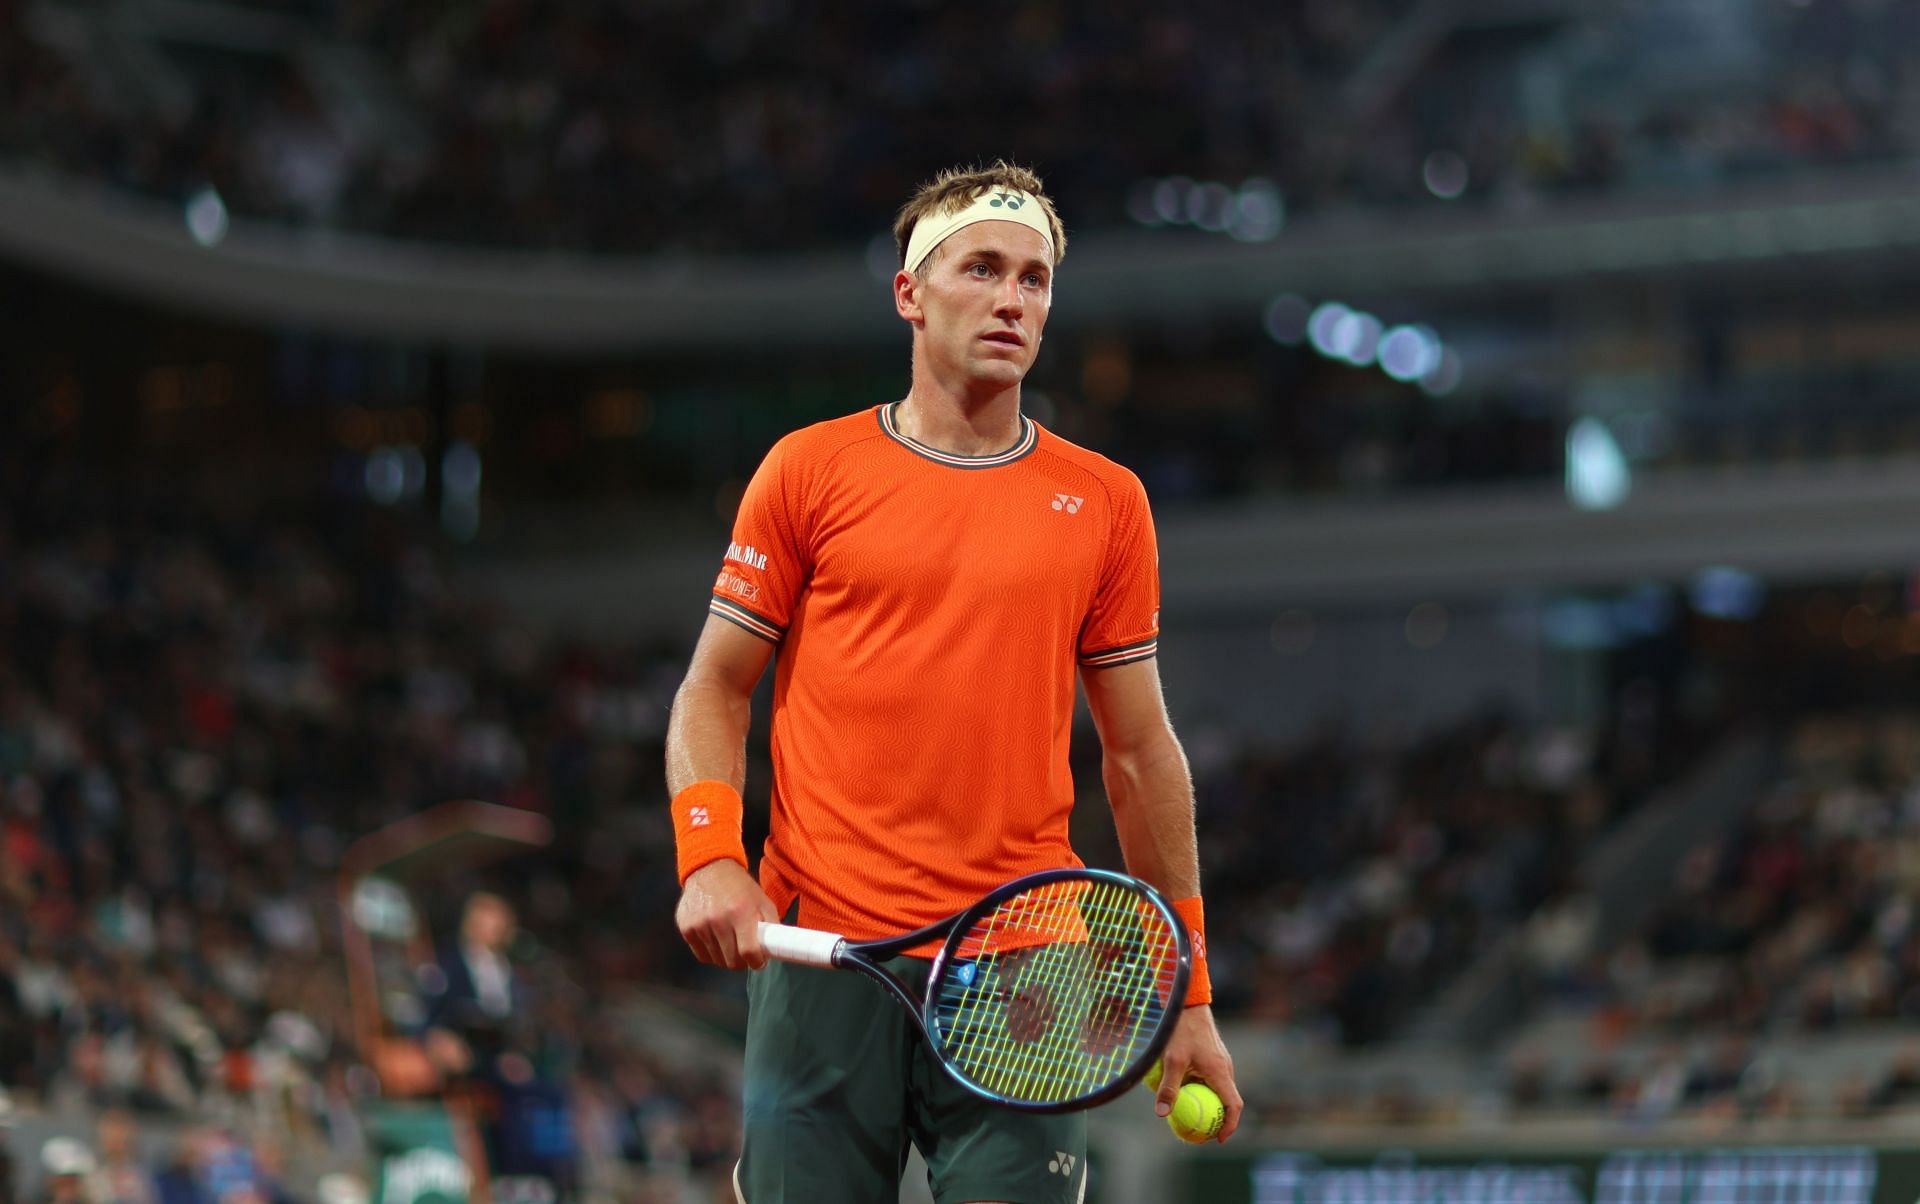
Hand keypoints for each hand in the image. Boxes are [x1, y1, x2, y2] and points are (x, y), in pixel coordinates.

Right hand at [676, 860, 779, 969]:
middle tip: (744, 951)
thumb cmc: (740, 887)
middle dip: (742, 961)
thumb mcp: (762, 901)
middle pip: (731, 961)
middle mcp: (718, 920)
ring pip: (716, 960)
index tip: (759, 962)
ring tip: (729, 941)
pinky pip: (701, 955)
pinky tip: (715, 938)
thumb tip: (774, 950)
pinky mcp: (686, 928)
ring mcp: (699, 925)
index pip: (748, 952)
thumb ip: (771, 925)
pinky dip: (711, 952)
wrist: (709, 868)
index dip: (757, 962)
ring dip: (726, 956)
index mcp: (741, 912)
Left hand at [1154, 1005, 1243, 1141]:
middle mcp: (1226, 1068)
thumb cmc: (1181, 1031)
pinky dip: (1206, 1091)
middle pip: (1229, 1101)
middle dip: (1219, 1120)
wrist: (1188, 1005)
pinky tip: (1187, 1092)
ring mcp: (1221, 1062)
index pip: (1234, 1105)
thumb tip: (1162, 1114)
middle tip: (1203, 1134)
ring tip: (1195, 1118)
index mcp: (1221, 1072)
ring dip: (1212, 1105)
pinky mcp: (1215, 1056)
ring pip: (1221, 1090)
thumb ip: (1168, 1087)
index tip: (1219, 1139)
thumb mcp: (1171, 1060)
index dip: (1229, 1125)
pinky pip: (1214, 1080)